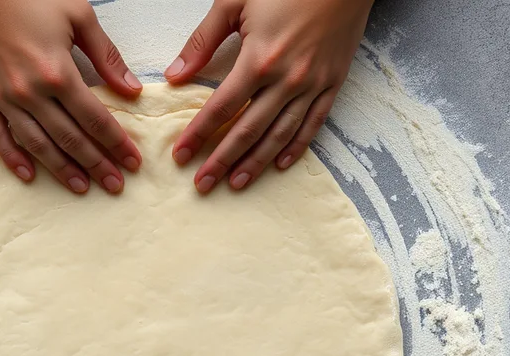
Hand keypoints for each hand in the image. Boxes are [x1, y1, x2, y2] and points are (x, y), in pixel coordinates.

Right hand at [0, 0, 143, 193]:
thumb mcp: (76, 14)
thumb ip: (105, 55)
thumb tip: (130, 90)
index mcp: (58, 71)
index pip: (95, 118)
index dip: (116, 143)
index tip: (133, 162)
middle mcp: (30, 92)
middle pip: (70, 139)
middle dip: (96, 164)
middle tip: (115, 185)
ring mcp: (2, 97)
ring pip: (37, 144)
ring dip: (61, 169)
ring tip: (81, 187)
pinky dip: (12, 158)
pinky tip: (28, 175)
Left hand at [164, 0, 372, 192]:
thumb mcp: (235, 1)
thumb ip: (203, 40)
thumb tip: (176, 74)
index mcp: (259, 60)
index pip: (221, 107)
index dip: (198, 134)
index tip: (181, 155)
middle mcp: (287, 79)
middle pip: (248, 130)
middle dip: (222, 160)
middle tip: (203, 184)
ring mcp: (312, 84)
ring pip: (280, 134)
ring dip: (256, 162)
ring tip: (236, 182)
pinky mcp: (333, 83)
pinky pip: (313, 124)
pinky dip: (296, 147)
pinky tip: (280, 164)